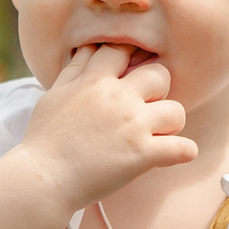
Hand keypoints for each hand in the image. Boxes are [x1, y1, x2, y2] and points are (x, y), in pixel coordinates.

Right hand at [14, 43, 195, 212]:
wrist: (43, 179)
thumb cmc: (45, 139)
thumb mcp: (53, 95)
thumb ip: (74, 71)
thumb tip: (87, 49)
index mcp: (94, 81)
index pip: (122, 51)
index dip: (131, 58)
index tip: (132, 72)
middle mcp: (118, 98)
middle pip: (160, 75)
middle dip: (159, 90)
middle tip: (146, 107)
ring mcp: (133, 125)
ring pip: (177, 111)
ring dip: (171, 123)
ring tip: (159, 134)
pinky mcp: (143, 154)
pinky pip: (183, 147)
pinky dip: (184, 152)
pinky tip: (176, 155)